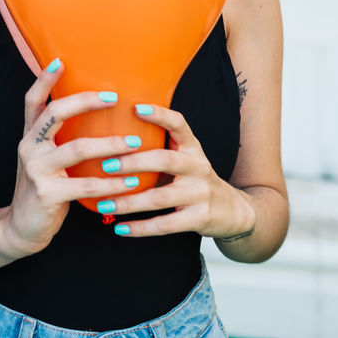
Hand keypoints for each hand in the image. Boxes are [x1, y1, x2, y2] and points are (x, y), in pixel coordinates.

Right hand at [0, 63, 143, 259]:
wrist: (21, 228)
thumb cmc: (44, 189)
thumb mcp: (46, 160)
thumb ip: (61, 141)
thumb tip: (96, 119)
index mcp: (30, 136)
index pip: (32, 101)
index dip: (44, 79)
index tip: (60, 60)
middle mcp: (29, 147)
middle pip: (55, 114)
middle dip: (85, 102)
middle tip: (114, 97)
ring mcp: (36, 169)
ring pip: (76, 148)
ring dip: (110, 144)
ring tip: (135, 142)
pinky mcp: (47, 193)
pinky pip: (85, 184)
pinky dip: (112, 183)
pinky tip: (131, 182)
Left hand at [98, 104, 255, 239]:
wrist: (234, 212)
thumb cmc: (195, 180)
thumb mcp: (185, 157)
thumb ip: (159, 146)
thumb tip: (111, 137)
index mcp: (192, 148)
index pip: (179, 124)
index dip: (159, 115)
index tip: (135, 108)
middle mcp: (198, 167)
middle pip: (165, 161)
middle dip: (133, 163)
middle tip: (106, 165)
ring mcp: (200, 194)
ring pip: (160, 197)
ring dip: (129, 202)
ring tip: (104, 204)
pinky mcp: (200, 218)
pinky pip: (166, 224)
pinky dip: (141, 228)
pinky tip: (120, 229)